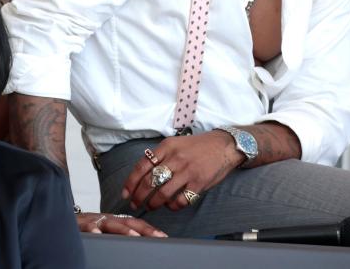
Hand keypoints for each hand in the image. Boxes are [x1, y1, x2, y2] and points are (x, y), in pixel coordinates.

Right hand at [77, 212, 166, 236]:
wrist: (58, 217)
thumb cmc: (82, 229)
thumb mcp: (102, 232)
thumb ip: (116, 236)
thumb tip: (135, 244)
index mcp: (113, 221)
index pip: (134, 223)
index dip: (149, 229)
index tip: (163, 237)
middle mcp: (106, 219)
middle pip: (128, 222)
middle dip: (144, 229)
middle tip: (158, 236)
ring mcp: (93, 220)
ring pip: (110, 223)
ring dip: (122, 230)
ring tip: (134, 236)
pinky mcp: (78, 224)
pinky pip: (86, 226)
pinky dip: (92, 229)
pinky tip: (97, 234)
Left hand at [121, 132, 242, 212]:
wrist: (223, 146)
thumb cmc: (197, 147)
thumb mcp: (175, 144)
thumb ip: (160, 156)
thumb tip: (141, 175)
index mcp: (166, 147)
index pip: (141, 166)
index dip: (130, 182)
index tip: (125, 193)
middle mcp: (175, 158)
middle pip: (149, 182)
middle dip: (138, 197)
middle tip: (135, 204)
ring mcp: (187, 171)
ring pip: (162, 194)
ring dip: (153, 204)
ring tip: (151, 206)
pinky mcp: (198, 183)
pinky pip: (180, 200)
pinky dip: (172, 206)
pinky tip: (171, 205)